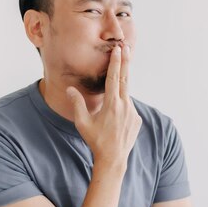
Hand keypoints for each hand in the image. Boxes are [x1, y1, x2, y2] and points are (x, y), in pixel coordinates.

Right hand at [67, 45, 141, 170]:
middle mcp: (125, 105)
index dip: (115, 62)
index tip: (118, 50)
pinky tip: (114, 124)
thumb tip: (70, 89)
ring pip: (125, 96)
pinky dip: (121, 109)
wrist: (113, 159)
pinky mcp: (137, 119)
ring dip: (118, 95)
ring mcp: (133, 112)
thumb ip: (77, 103)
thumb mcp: (82, 122)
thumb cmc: (95, 140)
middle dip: (125, 62)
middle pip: (125, 79)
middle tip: (126, 47)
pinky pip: (128, 109)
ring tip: (109, 112)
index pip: (114, 77)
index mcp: (112, 104)